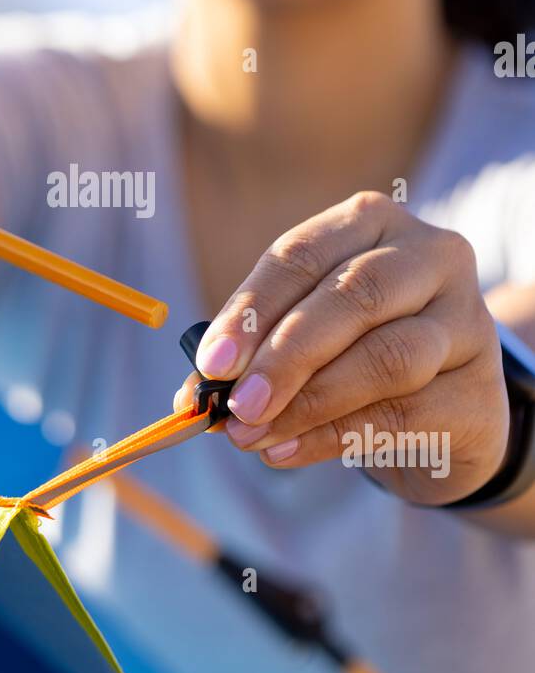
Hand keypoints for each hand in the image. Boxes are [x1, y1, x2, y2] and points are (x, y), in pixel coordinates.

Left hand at [173, 191, 509, 505]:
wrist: (444, 410)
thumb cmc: (356, 352)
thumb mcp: (305, 334)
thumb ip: (253, 353)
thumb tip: (193, 392)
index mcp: (373, 222)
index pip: (303, 255)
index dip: (252, 309)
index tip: (212, 363)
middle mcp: (431, 256)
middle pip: (353, 298)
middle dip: (284, 357)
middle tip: (237, 405)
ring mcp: (467, 321)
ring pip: (386, 358)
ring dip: (309, 403)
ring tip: (254, 435)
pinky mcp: (480, 391)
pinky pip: (404, 414)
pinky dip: (335, 437)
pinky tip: (288, 451)